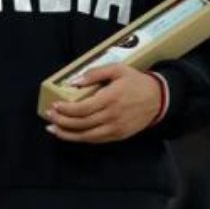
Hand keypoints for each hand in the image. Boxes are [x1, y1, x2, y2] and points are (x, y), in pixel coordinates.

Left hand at [44, 64, 162, 143]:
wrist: (160, 98)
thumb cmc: (136, 81)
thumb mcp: (117, 69)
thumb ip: (95, 73)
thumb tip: (73, 81)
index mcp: (111, 98)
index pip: (83, 108)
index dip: (66, 109)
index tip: (54, 106)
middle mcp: (113, 116)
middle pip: (82, 123)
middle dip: (62, 121)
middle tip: (49, 116)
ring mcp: (116, 128)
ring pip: (88, 136)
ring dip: (68, 134)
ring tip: (53, 129)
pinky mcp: (119, 135)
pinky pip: (97, 140)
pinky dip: (81, 139)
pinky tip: (70, 134)